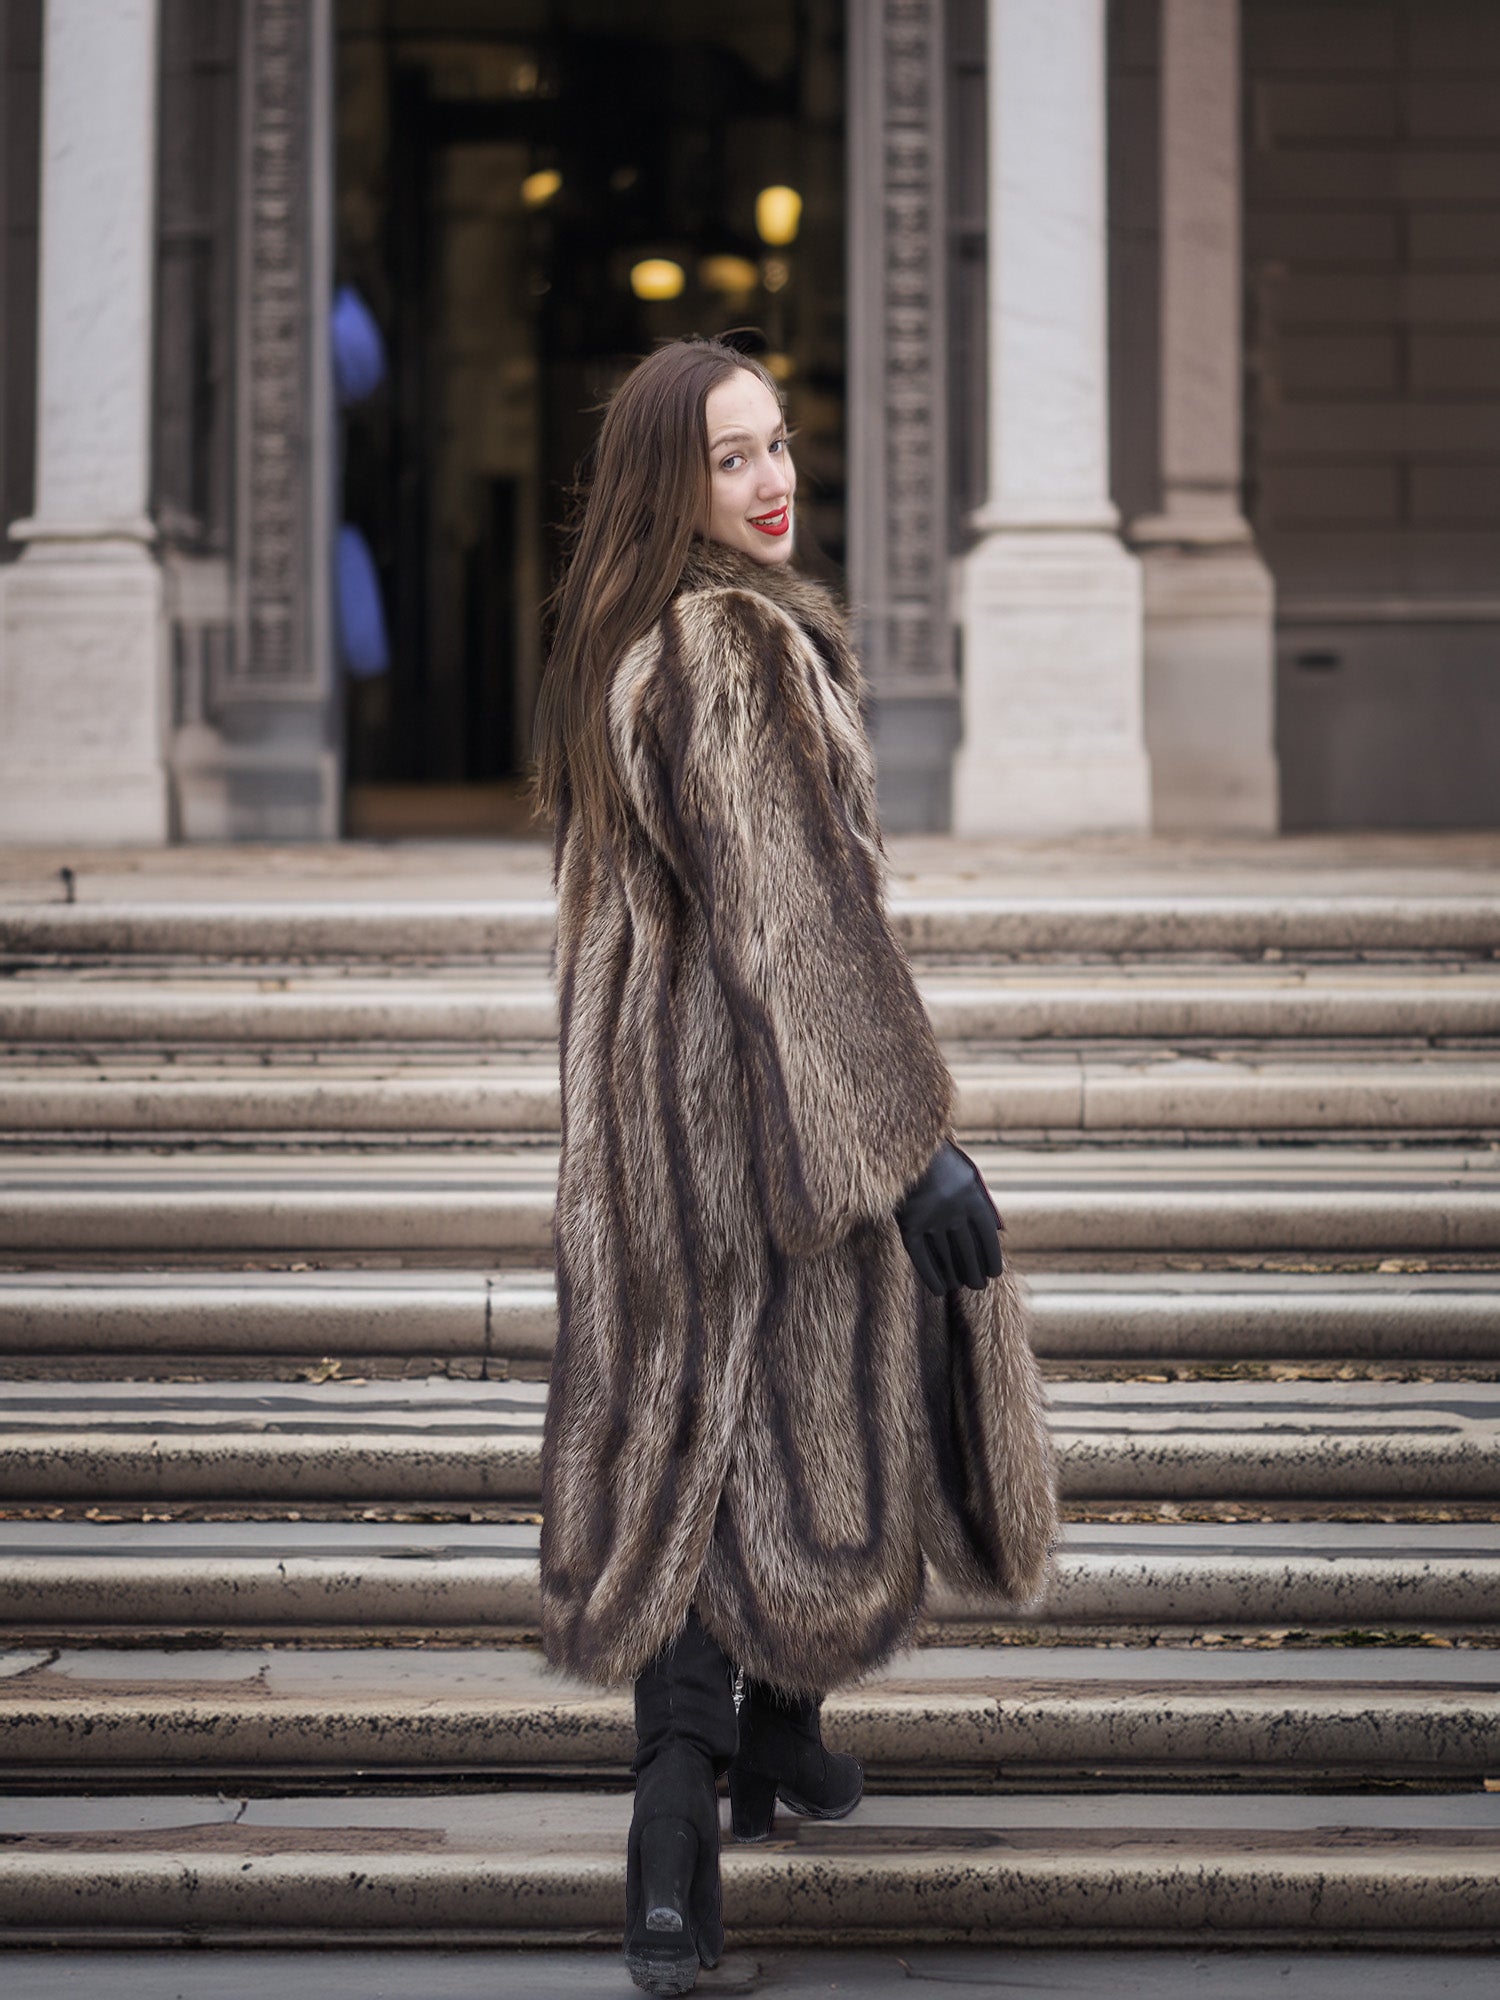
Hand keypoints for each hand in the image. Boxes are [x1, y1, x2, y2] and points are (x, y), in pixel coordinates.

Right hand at [894, 1139, 1003, 1295]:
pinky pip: (921, 1256)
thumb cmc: (940, 1161)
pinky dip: (931, 1275)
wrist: (904, 1145)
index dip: (991, 1258)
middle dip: (974, 1272)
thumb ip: (982, 1201)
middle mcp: (953, 1209)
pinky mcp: (908, 1223)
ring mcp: (930, 1217)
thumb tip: (998, 1230)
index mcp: (971, 1196)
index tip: (993, 1273)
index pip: (987, 1237)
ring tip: (960, 1286)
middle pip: (968, 1250)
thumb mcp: (968, 1174)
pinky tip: (940, 1289)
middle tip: (977, 1286)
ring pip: (946, 1256)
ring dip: (956, 1275)